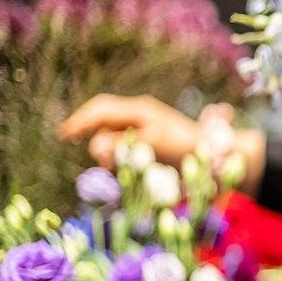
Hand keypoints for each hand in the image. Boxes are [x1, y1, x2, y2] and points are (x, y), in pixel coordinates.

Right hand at [58, 94, 266, 195]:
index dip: (80, 121)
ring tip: (117, 169)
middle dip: (95, 139)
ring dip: (109, 153)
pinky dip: (120, 158)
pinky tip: (125, 170)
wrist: (216, 155)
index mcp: (139, 110)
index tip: (64, 136)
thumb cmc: (186, 147)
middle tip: (100, 162)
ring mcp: (143, 127)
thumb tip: (96, 146)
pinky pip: (124, 146)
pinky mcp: (148, 142)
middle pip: (102, 121)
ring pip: (111, 136)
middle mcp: (138, 115)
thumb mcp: (153, 144)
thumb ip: (124, 145)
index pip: (101, 110)